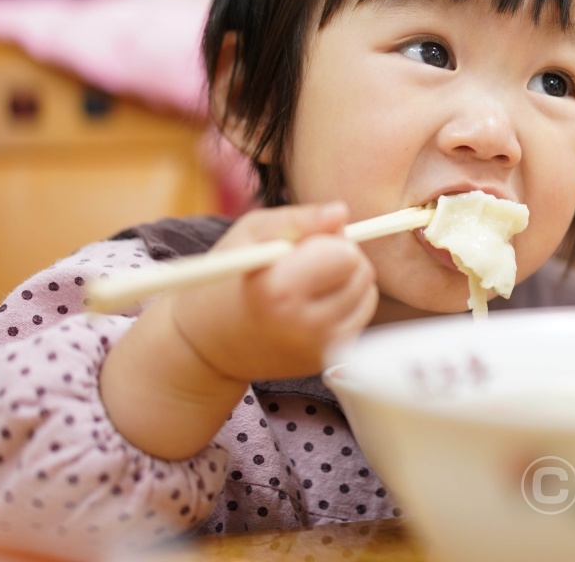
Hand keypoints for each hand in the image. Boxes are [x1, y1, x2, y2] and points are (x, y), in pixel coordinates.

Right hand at [169, 201, 378, 382]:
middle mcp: (302, 326)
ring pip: (367, 294)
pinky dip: (345, 305)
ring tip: (307, 284)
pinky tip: (313, 305)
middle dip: (340, 258)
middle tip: (305, 263)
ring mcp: (317, 349)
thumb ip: (298, 218)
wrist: (207, 346)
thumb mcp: (251, 233)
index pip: (346, 254)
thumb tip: (341, 212)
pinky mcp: (326, 361)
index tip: (304, 244)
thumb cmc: (228, 280)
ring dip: (346, 281)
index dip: (328, 240)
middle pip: (361, 273)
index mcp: (278, 291)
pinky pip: (359, 318)